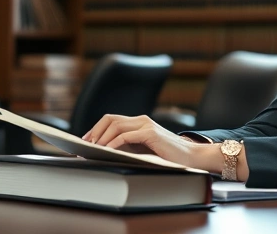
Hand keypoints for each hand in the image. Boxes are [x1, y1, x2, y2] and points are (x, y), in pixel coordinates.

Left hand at [81, 115, 217, 170]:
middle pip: (110, 119)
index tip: (86, 140)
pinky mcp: (150, 133)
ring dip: (102, 137)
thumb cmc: (167, 156)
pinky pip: (126, 135)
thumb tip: (104, 151)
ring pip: (116, 125)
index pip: (111, 119)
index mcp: (139, 122)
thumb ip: (128, 146)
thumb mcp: (143, 149)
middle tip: (86, 144)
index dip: (96, 128)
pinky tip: (107, 150)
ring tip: (94, 149)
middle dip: (95, 131)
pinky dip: (113, 143)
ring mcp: (146, 125)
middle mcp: (141, 120)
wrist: (190, 157)